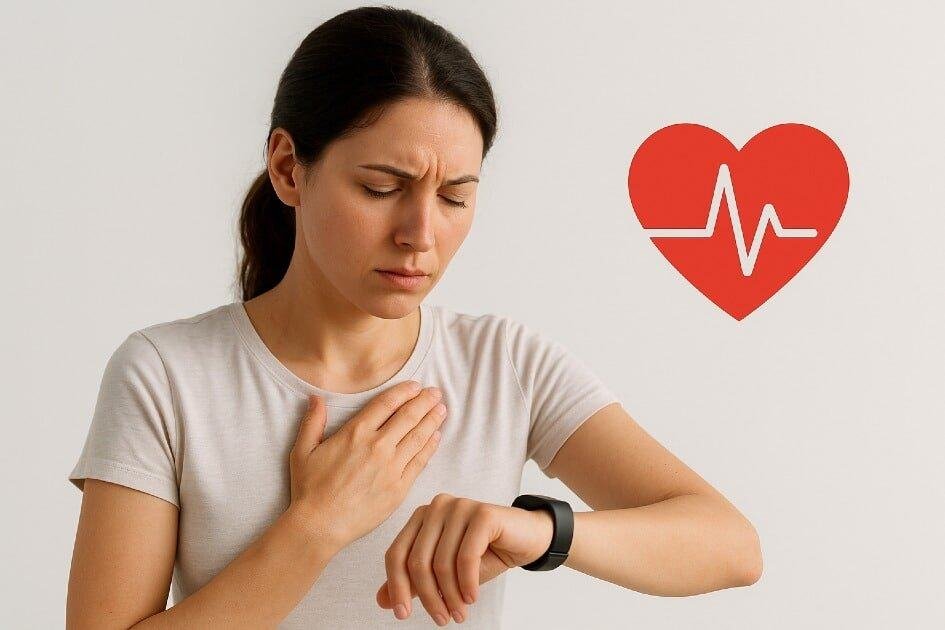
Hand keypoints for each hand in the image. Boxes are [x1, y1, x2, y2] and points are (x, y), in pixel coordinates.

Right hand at [286, 380, 447, 547]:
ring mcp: (391, 467)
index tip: (415, 385)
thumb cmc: (309, 489)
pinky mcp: (399, 488)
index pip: (387, 403)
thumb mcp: (302, 451)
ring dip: (433, 420)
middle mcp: (377, 446)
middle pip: (409, 416)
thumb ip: (312, 422)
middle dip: (425, 401)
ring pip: (419, 436)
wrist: (320, 525)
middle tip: (436, 393)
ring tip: (442, 409)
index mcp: (356, 433)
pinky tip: (436, 437)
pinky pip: (420, 461)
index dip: (404, 391)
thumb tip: (316, 398)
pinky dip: (430, 446)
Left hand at [375, 493, 554, 624]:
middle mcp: (436, 507)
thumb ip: (414, 581)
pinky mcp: (482, 513)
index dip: (397, 586)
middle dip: (428, 597)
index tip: (402, 615)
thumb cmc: (485, 554)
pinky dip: (467, 583)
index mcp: (421, 517)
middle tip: (443, 620)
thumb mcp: (445, 573)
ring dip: (451, 595)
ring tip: (460, 613)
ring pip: (442, 562)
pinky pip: (466, 556)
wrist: (526, 540)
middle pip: (417, 561)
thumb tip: (381, 601)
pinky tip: (472, 597)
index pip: (396, 554)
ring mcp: (459, 506)